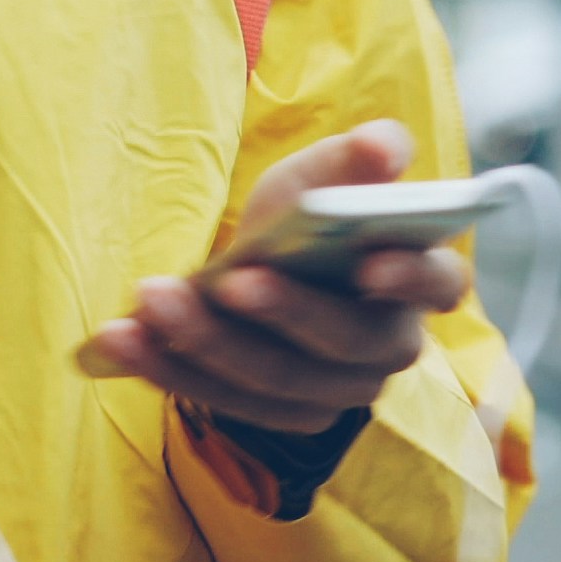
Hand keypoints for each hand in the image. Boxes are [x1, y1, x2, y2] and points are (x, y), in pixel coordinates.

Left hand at [74, 120, 470, 433]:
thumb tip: (384, 147)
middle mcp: (388, 346)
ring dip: (207, 342)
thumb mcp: (321, 174)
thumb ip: (354, 159)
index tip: (368, 261)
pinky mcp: (281, 414)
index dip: (412, 276)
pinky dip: (168, 369)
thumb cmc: (306, 214)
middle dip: (284, 312)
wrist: (259, 262)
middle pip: (345, 343)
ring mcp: (337, 391)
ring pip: (277, 381)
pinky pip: (225, 402)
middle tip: (229, 279)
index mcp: (420, 278)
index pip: (441, 283)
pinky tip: (119, 338)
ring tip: (149, 298)